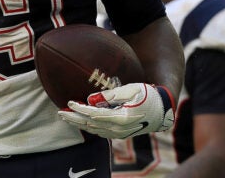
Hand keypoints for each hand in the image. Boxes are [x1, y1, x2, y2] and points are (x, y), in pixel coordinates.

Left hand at [58, 83, 174, 138]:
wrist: (164, 111)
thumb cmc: (149, 96)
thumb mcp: (131, 90)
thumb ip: (110, 95)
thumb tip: (91, 99)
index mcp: (122, 118)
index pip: (94, 115)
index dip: (80, 109)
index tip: (69, 102)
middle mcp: (119, 129)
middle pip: (90, 125)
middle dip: (74, 119)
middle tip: (60, 113)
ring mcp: (120, 134)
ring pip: (94, 130)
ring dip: (79, 124)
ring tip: (66, 117)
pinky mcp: (120, 134)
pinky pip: (100, 132)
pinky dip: (88, 127)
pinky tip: (80, 122)